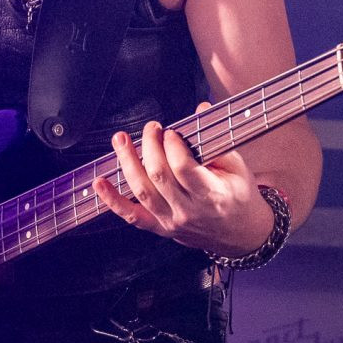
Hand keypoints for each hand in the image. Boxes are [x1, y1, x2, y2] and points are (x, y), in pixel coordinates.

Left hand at [94, 110, 274, 258]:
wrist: (242, 235)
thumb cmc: (240, 198)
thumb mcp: (239, 168)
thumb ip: (218, 140)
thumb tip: (201, 107)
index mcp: (212, 195)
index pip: (184, 168)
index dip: (173, 145)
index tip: (172, 131)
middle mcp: (188, 211)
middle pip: (158, 176)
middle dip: (150, 146)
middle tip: (153, 128)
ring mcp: (172, 221)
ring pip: (141, 191)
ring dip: (127, 162)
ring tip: (121, 140)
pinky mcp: (161, 228)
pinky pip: (132, 216)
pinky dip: (113, 200)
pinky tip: (100, 184)